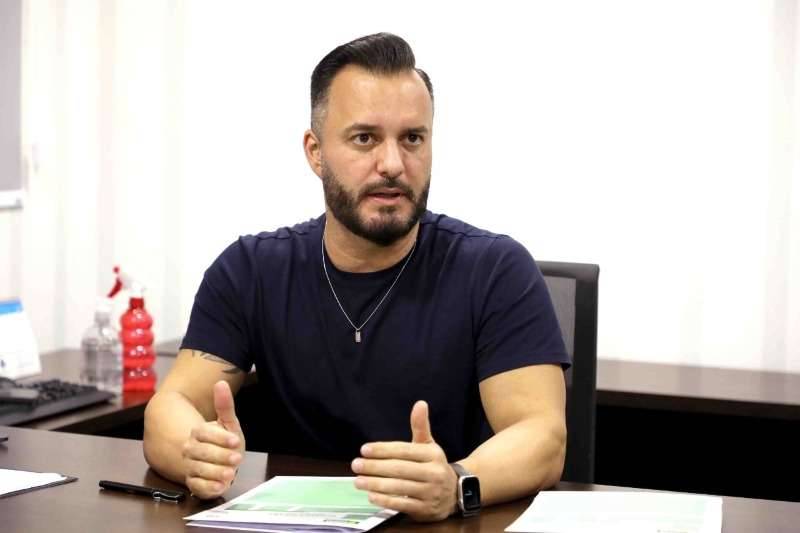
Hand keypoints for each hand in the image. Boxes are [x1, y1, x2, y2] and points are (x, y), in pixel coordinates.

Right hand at [182, 381, 244, 498]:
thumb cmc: (224, 440)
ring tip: (230, 474)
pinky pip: (197, 486)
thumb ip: (225, 405)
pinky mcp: (193, 483)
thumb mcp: (228, 422)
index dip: (220, 437)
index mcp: (198, 433)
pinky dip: (208, 488)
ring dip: (215, 472)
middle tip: (237, 458)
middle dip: (219, 456)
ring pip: (198, 470)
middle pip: (201, 452)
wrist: (214, 458)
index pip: (204, 433)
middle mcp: (191, 450)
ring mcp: (191, 467)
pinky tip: (220, 487)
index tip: (236, 440)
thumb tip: (221, 382)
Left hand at [352, 400, 457, 521]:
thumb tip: (420, 403)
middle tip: (356, 464)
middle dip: (375, 467)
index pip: (404, 450)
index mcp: (433, 455)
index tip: (364, 449)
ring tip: (358, 481)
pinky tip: (371, 495)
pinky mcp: (425, 510)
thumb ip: (420, 426)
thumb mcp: (428, 446)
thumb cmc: (433, 466)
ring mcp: (430, 492)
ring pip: (399, 487)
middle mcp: (433, 473)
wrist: (454, 494)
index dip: (383, 450)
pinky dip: (385, 500)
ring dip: (376, 484)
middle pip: (399, 469)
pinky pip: (402, 504)